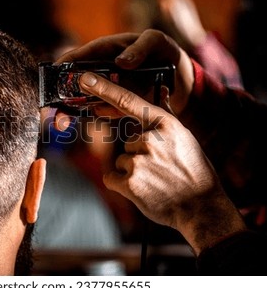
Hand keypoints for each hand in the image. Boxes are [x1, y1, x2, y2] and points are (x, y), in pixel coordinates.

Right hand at [55, 29, 194, 119]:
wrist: (180, 79)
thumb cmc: (165, 52)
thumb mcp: (157, 42)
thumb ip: (141, 47)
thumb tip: (120, 62)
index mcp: (106, 50)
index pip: (78, 55)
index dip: (62, 66)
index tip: (51, 77)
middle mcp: (101, 69)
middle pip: (74, 83)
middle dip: (61, 100)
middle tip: (55, 114)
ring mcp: (107, 87)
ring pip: (84, 100)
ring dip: (73, 113)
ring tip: (66, 124)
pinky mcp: (115, 102)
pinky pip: (102, 110)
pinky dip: (101, 115)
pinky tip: (107, 115)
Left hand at [75, 70, 246, 254]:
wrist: (202, 208)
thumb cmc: (193, 171)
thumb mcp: (184, 137)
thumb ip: (166, 115)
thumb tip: (162, 90)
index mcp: (165, 124)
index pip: (128, 101)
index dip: (103, 88)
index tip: (84, 79)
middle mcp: (150, 139)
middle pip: (126, 140)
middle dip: (138, 153)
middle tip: (160, 167)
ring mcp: (138, 160)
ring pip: (121, 159)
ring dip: (132, 170)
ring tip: (156, 179)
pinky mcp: (129, 182)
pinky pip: (112, 177)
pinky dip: (122, 184)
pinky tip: (142, 189)